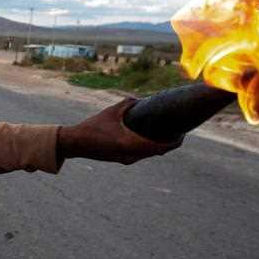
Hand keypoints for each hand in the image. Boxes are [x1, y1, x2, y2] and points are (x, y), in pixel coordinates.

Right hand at [58, 98, 182, 164]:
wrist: (76, 144)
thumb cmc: (92, 127)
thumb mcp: (111, 112)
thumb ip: (128, 104)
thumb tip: (141, 99)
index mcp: (130, 144)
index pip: (160, 147)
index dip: (174, 142)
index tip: (183, 133)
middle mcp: (131, 155)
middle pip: (158, 152)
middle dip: (169, 143)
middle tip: (178, 131)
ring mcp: (126, 159)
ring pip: (149, 154)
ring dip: (159, 146)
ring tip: (166, 135)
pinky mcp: (122, 159)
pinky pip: (141, 155)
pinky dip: (149, 148)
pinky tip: (149, 140)